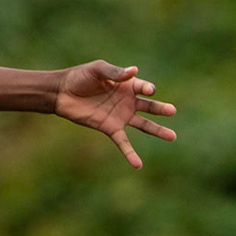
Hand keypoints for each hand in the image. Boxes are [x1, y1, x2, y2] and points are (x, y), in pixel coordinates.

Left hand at [52, 60, 175, 167]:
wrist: (62, 93)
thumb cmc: (80, 77)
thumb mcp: (98, 70)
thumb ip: (115, 73)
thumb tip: (134, 70)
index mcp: (127, 85)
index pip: (143, 87)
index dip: (147, 89)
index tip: (149, 91)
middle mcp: (127, 101)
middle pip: (149, 106)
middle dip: (161, 109)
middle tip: (172, 111)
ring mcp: (120, 116)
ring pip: (143, 125)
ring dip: (157, 130)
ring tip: (172, 136)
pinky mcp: (110, 128)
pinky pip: (123, 142)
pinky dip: (130, 153)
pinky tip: (138, 165)